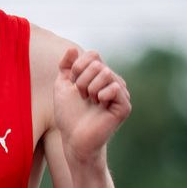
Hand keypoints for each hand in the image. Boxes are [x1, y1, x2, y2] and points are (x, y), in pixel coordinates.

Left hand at [54, 47, 130, 164]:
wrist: (74, 138)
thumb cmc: (68, 115)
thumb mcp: (62, 86)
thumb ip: (66, 66)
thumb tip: (72, 49)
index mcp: (100, 75)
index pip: (93, 55)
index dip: (78, 67)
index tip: (73, 84)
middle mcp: (113, 81)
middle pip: (97, 64)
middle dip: (82, 80)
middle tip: (82, 96)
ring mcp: (121, 93)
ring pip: (106, 73)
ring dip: (90, 88)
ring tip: (90, 101)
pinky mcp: (124, 105)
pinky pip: (115, 87)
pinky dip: (102, 94)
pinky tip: (99, 105)